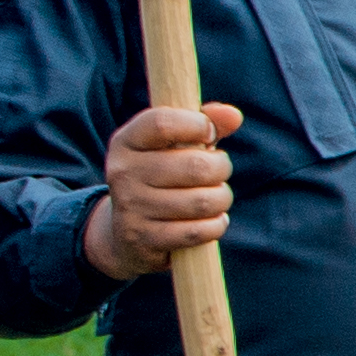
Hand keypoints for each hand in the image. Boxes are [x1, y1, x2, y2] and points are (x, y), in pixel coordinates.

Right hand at [83, 99, 243, 278]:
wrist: (126, 234)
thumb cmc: (162, 177)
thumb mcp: (175, 146)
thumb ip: (204, 123)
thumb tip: (233, 116)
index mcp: (126, 142)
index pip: (163, 123)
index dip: (198, 124)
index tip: (209, 133)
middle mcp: (123, 173)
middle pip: (195, 166)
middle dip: (221, 168)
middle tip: (220, 172)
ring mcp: (131, 208)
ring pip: (202, 202)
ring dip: (221, 199)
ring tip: (218, 197)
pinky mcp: (144, 239)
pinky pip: (197, 231)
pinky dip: (216, 225)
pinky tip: (214, 220)